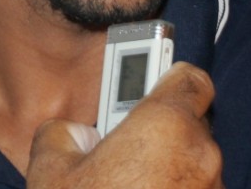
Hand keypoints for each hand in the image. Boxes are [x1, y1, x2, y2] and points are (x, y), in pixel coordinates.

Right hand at [26, 62, 223, 187]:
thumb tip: (75, 134)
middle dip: (158, 134)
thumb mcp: (49, 172)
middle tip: (120, 152)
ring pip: (192, 167)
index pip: (190, 78)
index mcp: (165, 126)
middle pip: (188, 125)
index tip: (147, 86)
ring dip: (166, 173)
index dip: (168, 77)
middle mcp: (201, 156)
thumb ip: (63, 134)